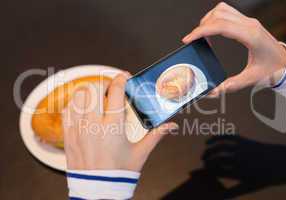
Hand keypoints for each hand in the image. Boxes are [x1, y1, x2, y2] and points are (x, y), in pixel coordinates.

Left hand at [62, 73, 178, 170]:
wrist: (98, 191)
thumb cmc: (120, 172)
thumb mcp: (140, 153)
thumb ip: (156, 135)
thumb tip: (171, 125)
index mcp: (113, 127)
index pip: (115, 92)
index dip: (120, 79)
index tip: (124, 76)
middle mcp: (93, 125)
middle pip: (94, 89)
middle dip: (104, 84)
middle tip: (111, 90)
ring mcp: (78, 129)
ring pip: (78, 97)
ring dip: (89, 93)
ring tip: (97, 98)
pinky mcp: (68, 135)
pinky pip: (67, 110)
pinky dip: (75, 104)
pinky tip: (84, 109)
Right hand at [183, 2, 285, 96]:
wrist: (285, 62)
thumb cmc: (272, 69)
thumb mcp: (251, 79)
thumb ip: (230, 86)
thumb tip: (212, 91)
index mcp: (251, 36)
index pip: (220, 26)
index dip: (201, 31)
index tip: (189, 39)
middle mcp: (249, 24)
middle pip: (218, 15)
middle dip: (201, 26)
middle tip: (193, 40)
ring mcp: (249, 21)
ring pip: (222, 9)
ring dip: (208, 19)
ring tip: (202, 34)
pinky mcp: (247, 22)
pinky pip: (227, 12)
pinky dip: (215, 19)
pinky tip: (213, 31)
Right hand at [203, 136, 285, 188]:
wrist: (282, 163)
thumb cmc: (263, 178)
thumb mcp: (248, 187)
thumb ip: (231, 192)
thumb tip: (217, 198)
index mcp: (240, 174)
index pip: (216, 172)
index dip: (206, 172)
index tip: (201, 172)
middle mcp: (240, 160)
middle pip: (216, 160)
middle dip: (206, 163)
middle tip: (203, 165)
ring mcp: (241, 148)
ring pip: (219, 148)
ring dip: (208, 151)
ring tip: (204, 156)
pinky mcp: (243, 140)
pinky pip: (225, 137)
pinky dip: (215, 138)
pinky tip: (208, 142)